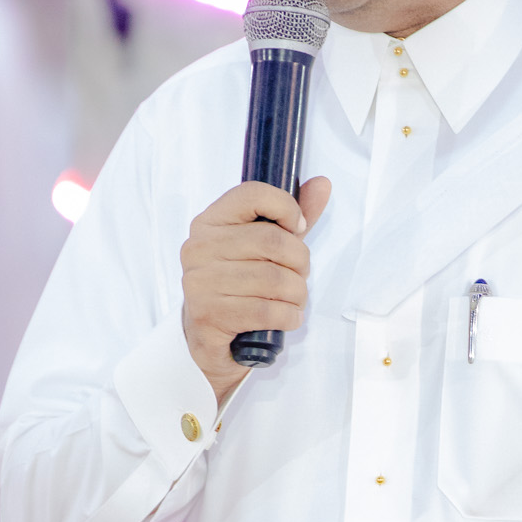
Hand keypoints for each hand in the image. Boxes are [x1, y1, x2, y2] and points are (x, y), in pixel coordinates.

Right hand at [181, 176, 330, 406]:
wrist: (211, 337)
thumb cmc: (242, 285)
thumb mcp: (266, 247)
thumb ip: (292, 216)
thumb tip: (322, 184)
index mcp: (210, 221)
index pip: (253, 194)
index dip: (287, 208)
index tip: (298, 229)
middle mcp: (198, 248)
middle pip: (272, 241)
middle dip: (300, 262)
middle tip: (300, 276)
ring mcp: (199, 282)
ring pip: (274, 279)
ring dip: (297, 294)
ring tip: (294, 300)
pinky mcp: (207, 314)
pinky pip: (266, 310)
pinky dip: (288, 316)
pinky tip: (288, 318)